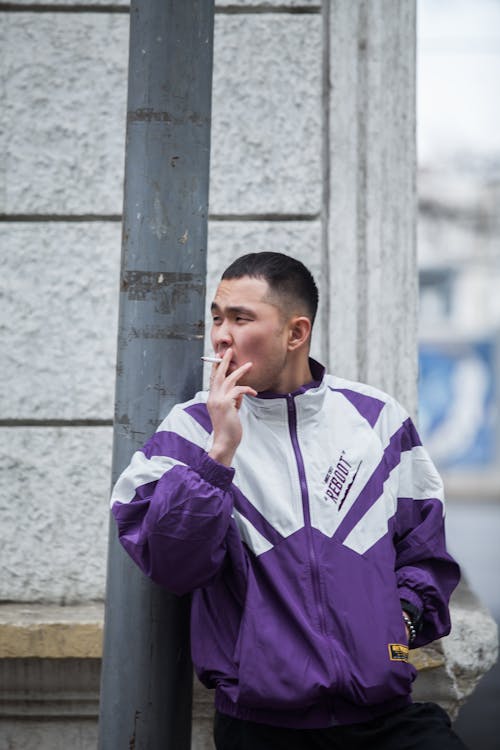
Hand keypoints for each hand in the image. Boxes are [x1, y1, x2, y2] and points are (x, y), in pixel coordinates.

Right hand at [207, 348, 256, 466]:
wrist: (225, 441)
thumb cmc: (229, 428)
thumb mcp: (230, 411)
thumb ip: (233, 400)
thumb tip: (240, 392)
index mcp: (212, 399)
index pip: (213, 379)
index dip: (216, 368)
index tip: (220, 357)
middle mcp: (212, 397)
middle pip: (218, 375)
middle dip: (224, 362)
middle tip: (229, 351)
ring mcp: (218, 400)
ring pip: (229, 379)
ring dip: (240, 371)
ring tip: (250, 365)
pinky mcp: (226, 403)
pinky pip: (238, 390)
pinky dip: (247, 390)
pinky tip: (254, 393)